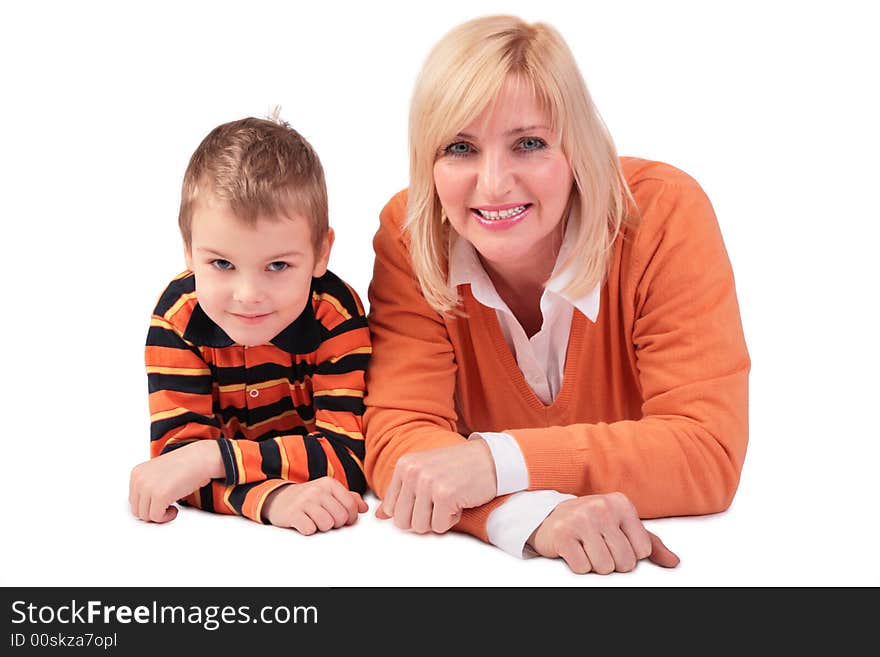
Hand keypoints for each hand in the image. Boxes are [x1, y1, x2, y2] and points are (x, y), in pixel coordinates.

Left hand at [129, 441, 222, 522]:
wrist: (200, 459)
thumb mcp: (158, 472)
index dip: (148, 505)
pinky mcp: (160, 496)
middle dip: (152, 512)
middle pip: (137, 510)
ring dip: (159, 516)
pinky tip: (175, 509)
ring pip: (145, 516)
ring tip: (171, 507)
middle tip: (166, 507)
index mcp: (137, 473)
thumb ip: (148, 485)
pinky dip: (167, 517)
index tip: (159, 503)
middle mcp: (139, 480)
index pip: (133, 500)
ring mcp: (148, 487)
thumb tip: (146, 505)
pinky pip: (157, 517)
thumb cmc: (185, 465)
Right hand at [261, 477, 367, 534]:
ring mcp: (305, 501)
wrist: (279, 498)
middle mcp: (318, 490)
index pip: (351, 505)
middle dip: (335, 523)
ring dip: (322, 527)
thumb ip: (349, 498)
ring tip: (315, 520)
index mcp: (330, 484)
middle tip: (325, 519)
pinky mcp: (293, 513)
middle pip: (341, 517)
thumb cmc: (309, 498)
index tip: (343, 519)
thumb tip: (364, 508)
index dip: (350, 518)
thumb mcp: (329, 493)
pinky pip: (310, 529)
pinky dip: (308, 530)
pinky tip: (304, 523)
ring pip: (327, 524)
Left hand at [375, 439, 496, 533]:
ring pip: (420, 526)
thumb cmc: (458, 467)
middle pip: (402, 521)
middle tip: (438, 503)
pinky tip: (459, 501)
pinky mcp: (445, 495)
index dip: (409, 512)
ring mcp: (428, 483)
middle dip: (422, 519)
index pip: (390, 508)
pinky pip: (440, 526)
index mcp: (404, 465)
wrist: (490, 459)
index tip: (426, 502)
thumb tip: (379, 517)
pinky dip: (452, 520)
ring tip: (449, 500)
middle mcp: (412, 472)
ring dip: (437, 519)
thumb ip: (401, 493)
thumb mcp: (424, 472)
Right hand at [528, 492, 679, 573]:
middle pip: (625, 562)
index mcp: (621, 504)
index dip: (629, 554)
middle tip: (599, 548)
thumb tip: (673, 562)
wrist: (549, 517)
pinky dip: (579, 566)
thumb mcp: (621, 526)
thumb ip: (650, 542)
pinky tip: (574, 551)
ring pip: (604, 567)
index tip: (614, 543)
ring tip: (586, 549)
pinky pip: (583, 568)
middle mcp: (602, 508)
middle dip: (613, 562)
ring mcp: (580, 519)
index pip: (643, 550)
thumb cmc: (591, 523)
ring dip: (595, 565)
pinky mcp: (562, 534)